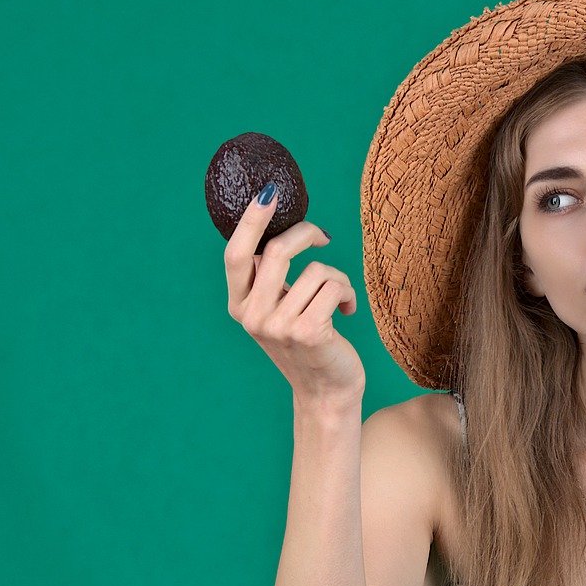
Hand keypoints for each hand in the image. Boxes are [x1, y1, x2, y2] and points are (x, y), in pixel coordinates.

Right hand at [224, 189, 365, 406]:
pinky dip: (347, 293)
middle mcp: (252, 316)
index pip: (237, 255)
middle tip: (324, 235)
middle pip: (278, 251)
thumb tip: (275, 232)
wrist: (326, 391)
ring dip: (336, 278)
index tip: (269, 194)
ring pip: (315, 270)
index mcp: (239, 305)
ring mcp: (278, 326)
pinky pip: (333, 286)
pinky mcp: (307, 332)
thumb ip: (269, 281)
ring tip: (339, 299)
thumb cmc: (308, 344)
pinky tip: (347, 311)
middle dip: (307, 233)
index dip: (251, 221)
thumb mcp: (278, 312)